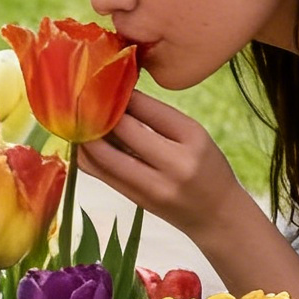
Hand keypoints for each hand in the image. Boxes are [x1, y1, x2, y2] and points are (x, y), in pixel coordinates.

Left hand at [75, 90, 246, 245]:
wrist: (217, 215)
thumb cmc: (206, 167)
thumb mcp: (194, 135)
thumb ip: (157, 117)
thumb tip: (114, 96)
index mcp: (192, 138)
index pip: (146, 108)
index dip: (120, 93)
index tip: (105, 83)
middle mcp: (174, 163)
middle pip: (121, 129)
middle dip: (98, 110)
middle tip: (85, 98)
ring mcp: (152, 186)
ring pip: (102, 155)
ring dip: (85, 134)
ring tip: (80, 118)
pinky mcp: (135, 200)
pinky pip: (99, 174)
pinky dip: (86, 155)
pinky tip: (84, 142)